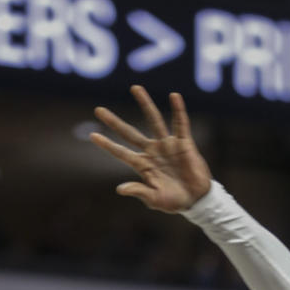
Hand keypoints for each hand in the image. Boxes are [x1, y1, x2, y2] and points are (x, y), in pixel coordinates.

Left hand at [90, 87, 211, 211]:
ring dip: (145, 104)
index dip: (108, 145)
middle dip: (115, 123)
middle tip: (98, 110)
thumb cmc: (174, 201)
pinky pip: (180, 124)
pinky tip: (174, 96)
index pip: (121, 153)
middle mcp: (152, 151)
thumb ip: (139, 192)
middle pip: (130, 133)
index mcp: (143, 165)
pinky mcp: (184, 143)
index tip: (93, 136)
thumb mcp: (155, 199)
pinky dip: (178, 110)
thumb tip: (120, 189)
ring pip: (154, 120)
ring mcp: (167, 145)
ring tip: (135, 88)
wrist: (197, 200)